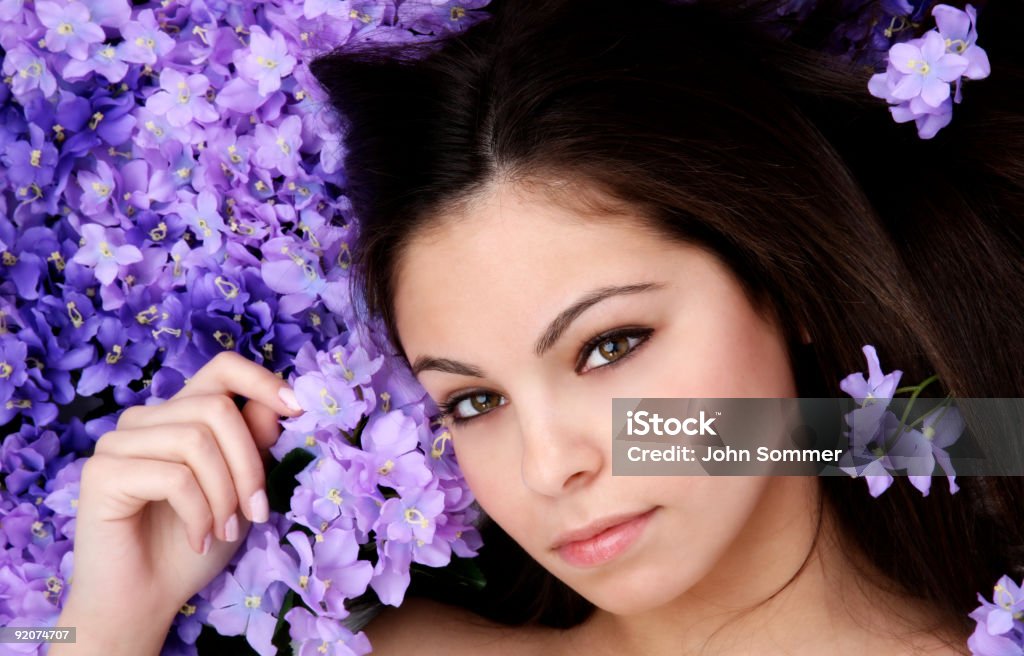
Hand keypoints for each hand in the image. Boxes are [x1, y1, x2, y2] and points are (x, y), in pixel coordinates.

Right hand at [51, 351, 303, 654]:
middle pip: (217, 408)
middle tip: (256, 513)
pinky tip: (198, 540)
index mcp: (181, 415)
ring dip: (225, 495)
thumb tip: (278, 403)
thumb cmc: (196, 543)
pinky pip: (173, 476)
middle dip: (249, 465)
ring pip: (196, 440)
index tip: (298, 408)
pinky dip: (199, 513)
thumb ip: (254, 443)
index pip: (222, 368)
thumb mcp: (241, 490)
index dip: (262, 380)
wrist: (149, 599)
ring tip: (225, 531)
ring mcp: (119, 442)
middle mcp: (146, 419)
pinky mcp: (102, 472)